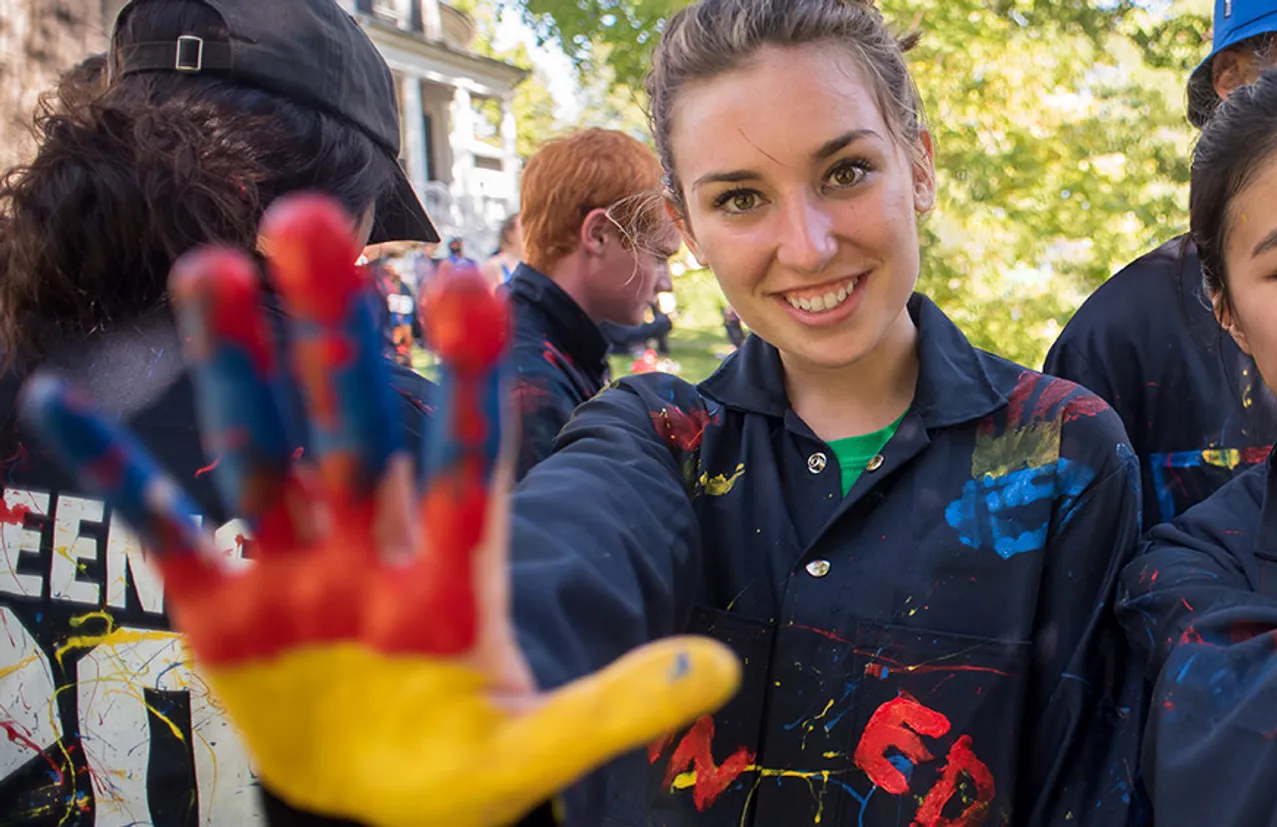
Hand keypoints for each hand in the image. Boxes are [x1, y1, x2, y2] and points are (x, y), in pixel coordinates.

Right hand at [22, 194, 738, 826]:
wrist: (378, 816)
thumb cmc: (462, 775)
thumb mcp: (535, 750)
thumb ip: (617, 708)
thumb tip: (720, 669)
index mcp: (456, 576)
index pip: (464, 457)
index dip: (464, 377)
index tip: (468, 283)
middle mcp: (375, 549)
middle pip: (355, 422)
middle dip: (334, 330)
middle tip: (311, 218)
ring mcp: (296, 571)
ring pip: (265, 448)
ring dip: (237, 365)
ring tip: (211, 267)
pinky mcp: (221, 610)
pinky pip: (164, 527)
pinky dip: (117, 470)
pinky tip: (66, 401)